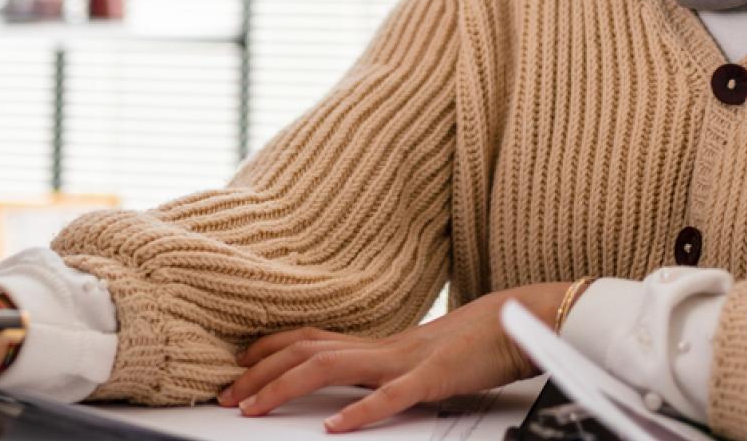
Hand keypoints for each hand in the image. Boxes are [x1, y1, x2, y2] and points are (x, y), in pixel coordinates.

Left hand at [217, 282, 572, 432]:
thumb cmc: (474, 342)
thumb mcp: (418, 357)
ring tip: (254, 408)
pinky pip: (391, 396)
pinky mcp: (432, 378)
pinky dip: (360, 411)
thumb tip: (355, 386)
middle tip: (225, 395)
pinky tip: (336, 427)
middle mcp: (381, 345)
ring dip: (285, 386)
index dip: (268, 347)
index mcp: (377, 341)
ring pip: (331, 366)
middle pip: (305, 350)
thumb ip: (384, 367)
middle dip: (259, 372)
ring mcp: (404, 359)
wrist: (521, 320)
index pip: (309, 337)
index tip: (237, 362)